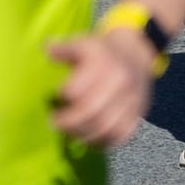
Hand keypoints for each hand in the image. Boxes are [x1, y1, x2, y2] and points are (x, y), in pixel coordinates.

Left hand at [48, 31, 153, 147]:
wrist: (137, 54)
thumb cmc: (103, 52)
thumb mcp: (84, 43)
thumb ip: (64, 49)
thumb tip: (47, 48)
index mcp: (103, 63)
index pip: (78, 88)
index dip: (65, 94)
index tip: (56, 96)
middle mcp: (119, 82)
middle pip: (90, 111)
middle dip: (68, 122)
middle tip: (55, 122)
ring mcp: (130, 100)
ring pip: (105, 127)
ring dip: (83, 134)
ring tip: (70, 132)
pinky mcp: (137, 114)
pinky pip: (120, 136)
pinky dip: (103, 141)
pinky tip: (90, 137)